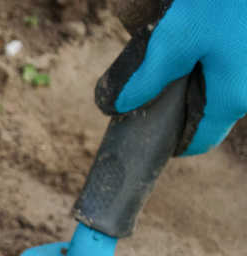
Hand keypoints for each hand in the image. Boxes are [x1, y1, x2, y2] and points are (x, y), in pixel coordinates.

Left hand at [96, 0, 246, 155]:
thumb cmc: (219, 3)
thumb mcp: (175, 41)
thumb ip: (147, 79)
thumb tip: (122, 105)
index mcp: (233, 98)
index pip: (202, 140)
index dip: (173, 142)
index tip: (149, 134)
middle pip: (210, 112)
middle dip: (179, 105)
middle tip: (152, 89)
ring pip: (221, 87)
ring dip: (194, 80)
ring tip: (171, 59)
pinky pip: (230, 66)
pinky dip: (208, 61)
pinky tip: (195, 40)